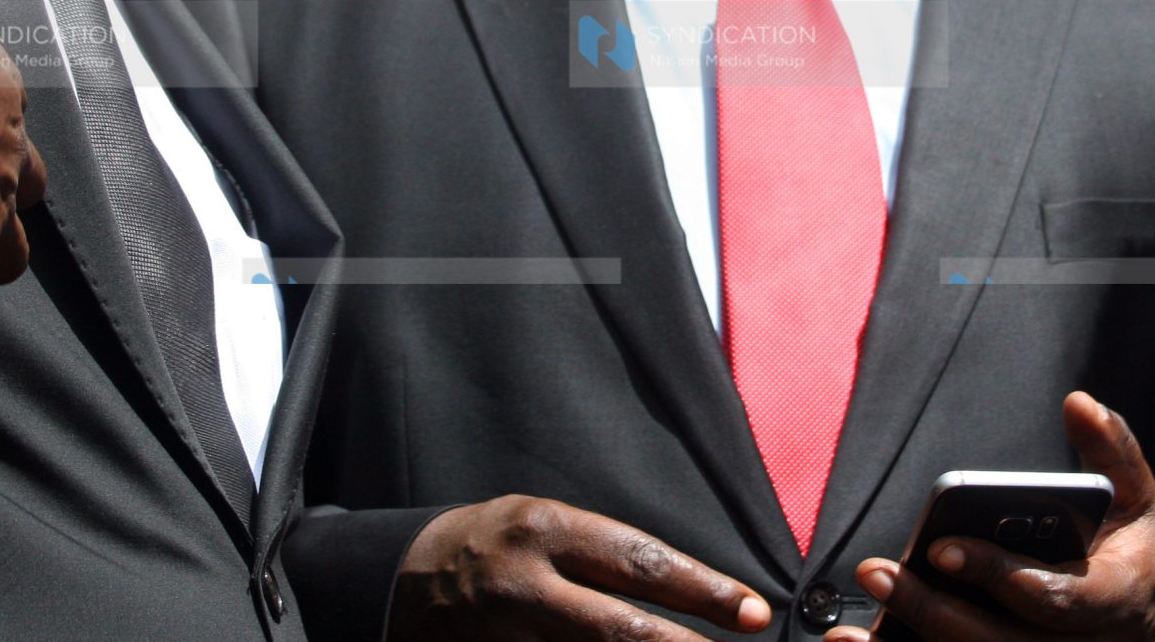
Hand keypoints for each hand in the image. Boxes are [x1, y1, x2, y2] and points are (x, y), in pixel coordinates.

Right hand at [392, 496, 770, 641]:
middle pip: (621, 629)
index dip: (704, 590)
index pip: (640, 561)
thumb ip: (603, 556)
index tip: (752, 612)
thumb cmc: (494, 545)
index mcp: (544, 530)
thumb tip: (683, 590)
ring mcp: (505, 639)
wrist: (403, 580)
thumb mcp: (543, 524)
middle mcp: (524, 586)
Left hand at [826, 393, 1154, 641]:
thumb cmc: (1139, 561)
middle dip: (931, 610)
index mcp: (1115, 602)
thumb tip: (1079, 402)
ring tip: (844, 633)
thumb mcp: (1140, 504)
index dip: (996, 575)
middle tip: (877, 571)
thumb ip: (1114, 453)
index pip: (1052, 596)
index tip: (942, 546)